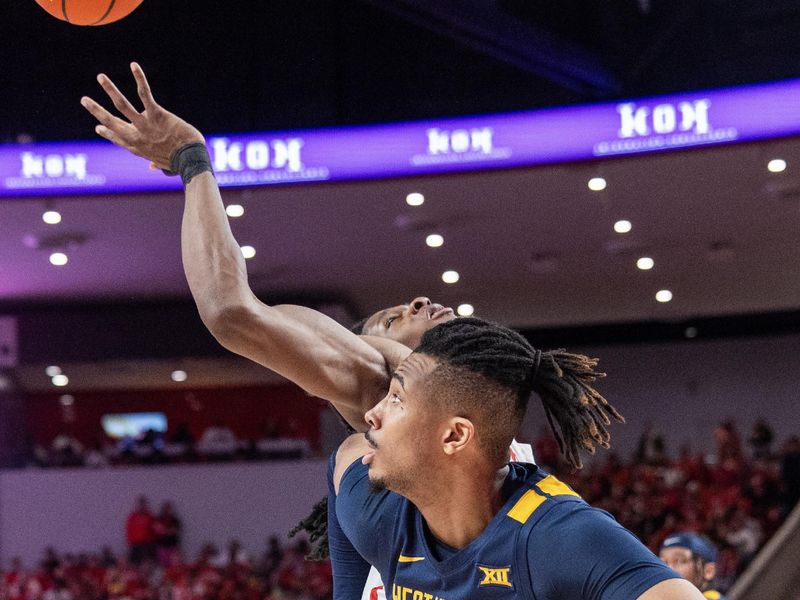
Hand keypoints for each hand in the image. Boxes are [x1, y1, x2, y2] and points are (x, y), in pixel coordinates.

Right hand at [81, 62, 204, 170]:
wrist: (190, 160)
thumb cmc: (181, 162)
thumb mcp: (165, 166)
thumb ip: (156, 165)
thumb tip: (153, 168)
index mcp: (137, 148)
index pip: (117, 138)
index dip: (106, 133)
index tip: (98, 127)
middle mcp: (136, 136)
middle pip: (111, 121)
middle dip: (96, 110)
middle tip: (84, 100)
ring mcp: (144, 125)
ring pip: (122, 104)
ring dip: (110, 89)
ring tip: (101, 77)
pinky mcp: (156, 114)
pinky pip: (144, 93)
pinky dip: (139, 78)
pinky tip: (133, 65)